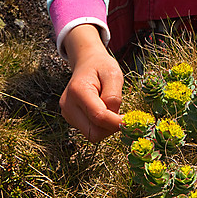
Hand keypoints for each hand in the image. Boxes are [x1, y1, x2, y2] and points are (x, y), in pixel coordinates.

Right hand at [60, 25, 123, 141]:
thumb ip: (114, 96)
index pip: (98, 117)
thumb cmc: (101, 67)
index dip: (116, 122)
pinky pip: (90, 130)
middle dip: (111, 127)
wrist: (87, 63)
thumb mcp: (113, 74)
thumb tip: (115, 118)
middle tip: (121, 114)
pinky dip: (100, 125)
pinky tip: (102, 110)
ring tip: (109, 107)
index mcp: (78, 91)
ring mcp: (67, 113)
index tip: (129, 121)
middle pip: (94, 132)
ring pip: (92, 134)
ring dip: (106, 126)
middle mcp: (68, 105)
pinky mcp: (71, 119)